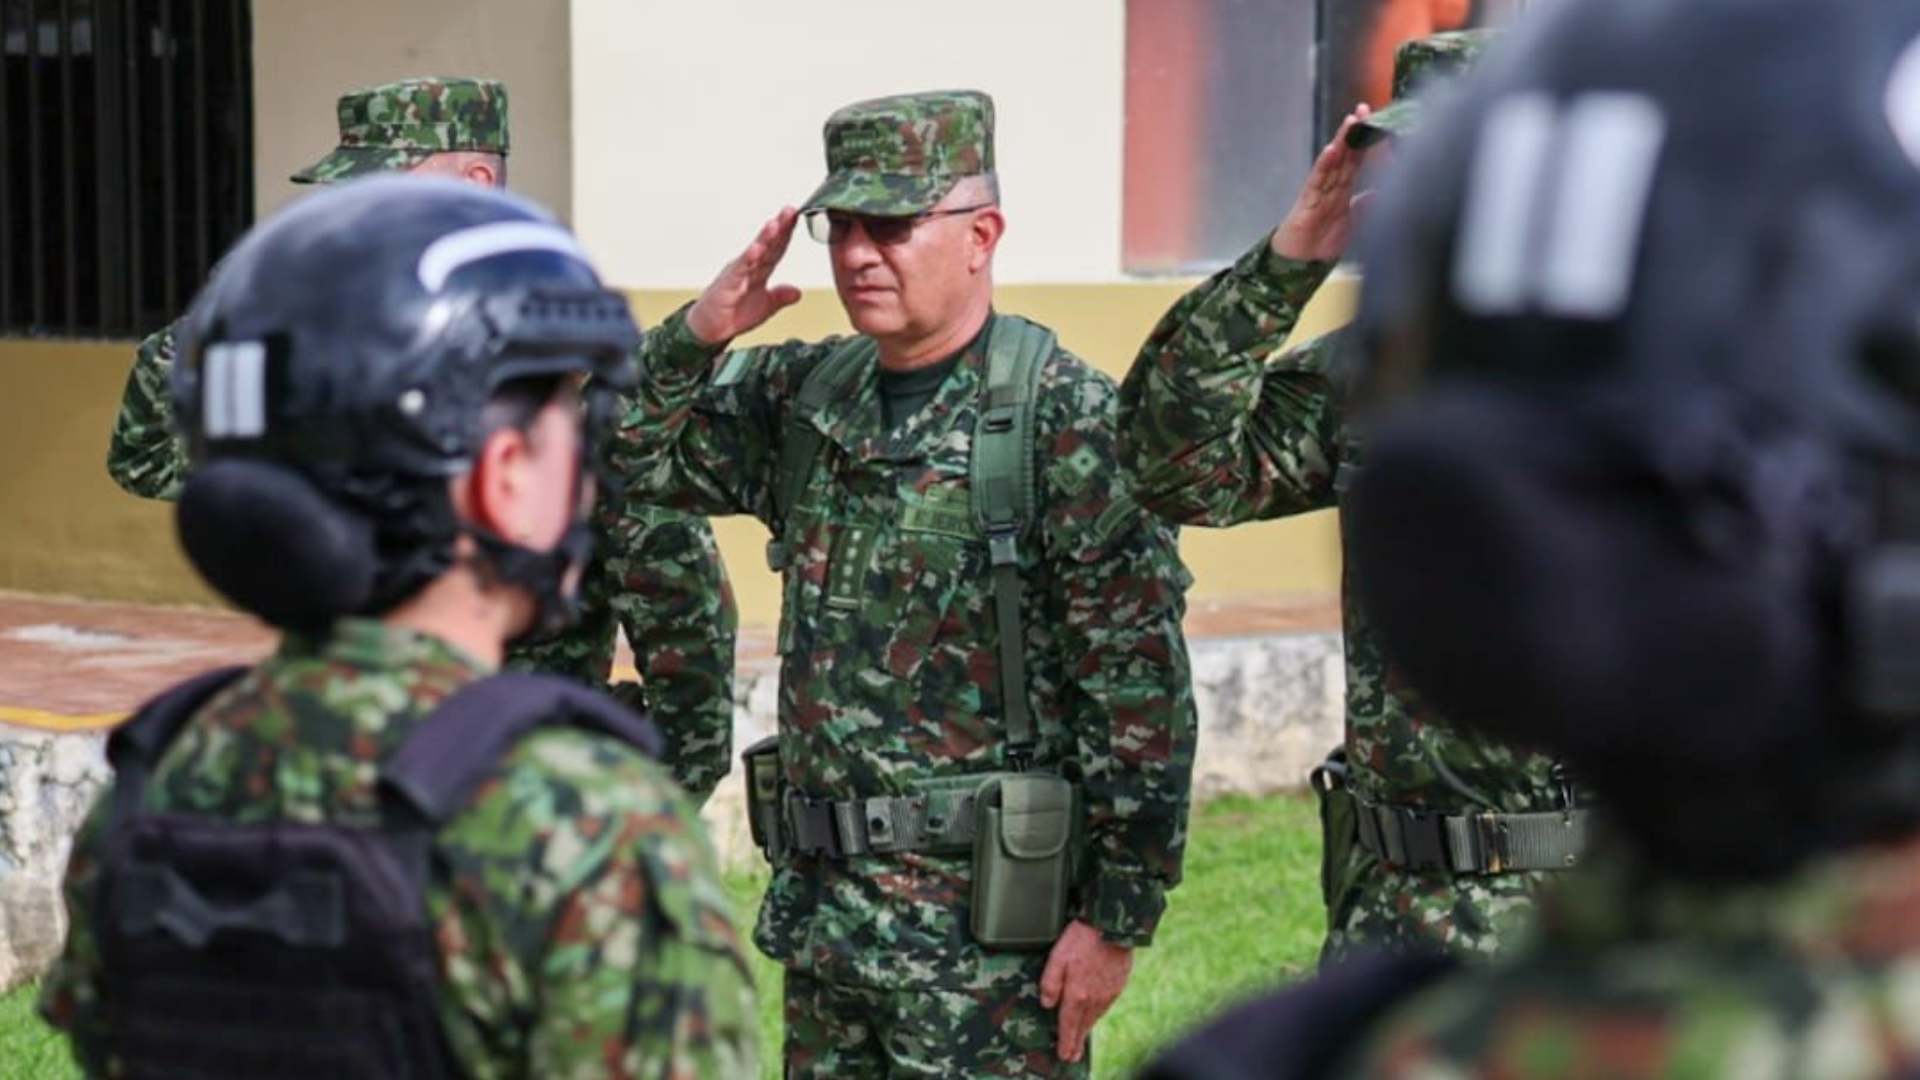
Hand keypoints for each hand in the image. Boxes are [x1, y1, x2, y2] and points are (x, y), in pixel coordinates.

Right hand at [685, 207, 803, 345]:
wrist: (710, 328)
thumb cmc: (734, 313)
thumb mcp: (765, 306)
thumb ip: (780, 297)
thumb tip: (798, 292)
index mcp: (759, 270)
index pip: (776, 248)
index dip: (788, 234)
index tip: (798, 217)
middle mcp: (749, 266)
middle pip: (767, 244)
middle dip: (779, 227)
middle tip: (790, 210)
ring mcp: (738, 272)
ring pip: (754, 252)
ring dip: (764, 238)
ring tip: (775, 224)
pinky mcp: (727, 283)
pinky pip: (739, 269)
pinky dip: (747, 259)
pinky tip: (755, 249)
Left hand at [1039, 919, 1133, 1063]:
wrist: (1114, 928)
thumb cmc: (1082, 939)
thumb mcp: (1057, 957)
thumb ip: (1050, 982)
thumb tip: (1046, 1004)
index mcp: (1077, 995)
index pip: (1068, 1025)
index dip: (1065, 1041)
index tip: (1064, 1055)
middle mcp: (1094, 999)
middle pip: (1083, 1026)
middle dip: (1076, 1042)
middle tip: (1072, 1056)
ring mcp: (1108, 993)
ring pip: (1095, 1017)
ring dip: (1087, 1029)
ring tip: (1081, 1038)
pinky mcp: (1118, 985)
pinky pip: (1105, 1006)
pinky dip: (1098, 1015)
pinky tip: (1095, 1014)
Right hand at [1269, 103, 1374, 262]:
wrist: (1299, 264)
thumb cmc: (1322, 243)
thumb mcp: (1354, 225)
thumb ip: (1367, 207)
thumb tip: (1384, 191)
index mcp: (1343, 190)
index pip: (1357, 160)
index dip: (1368, 143)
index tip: (1379, 122)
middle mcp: (1331, 187)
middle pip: (1346, 155)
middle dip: (1355, 133)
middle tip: (1366, 109)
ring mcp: (1319, 192)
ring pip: (1332, 163)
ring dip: (1342, 142)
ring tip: (1351, 123)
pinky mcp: (1307, 202)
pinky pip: (1316, 181)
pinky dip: (1324, 166)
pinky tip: (1331, 151)